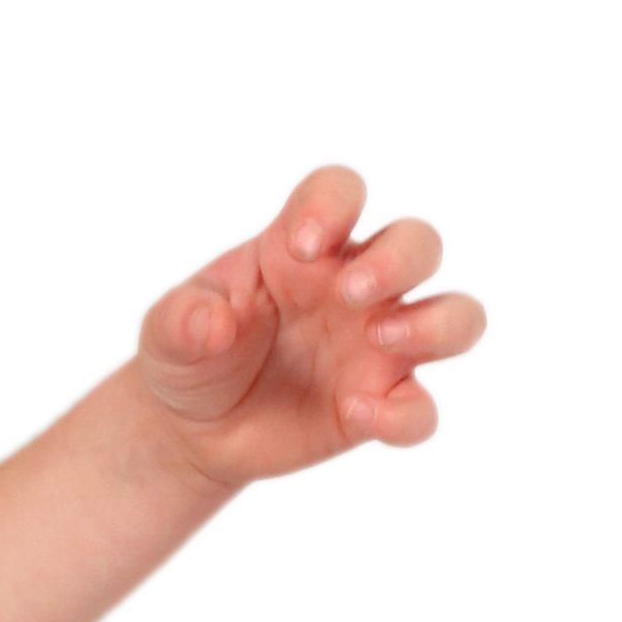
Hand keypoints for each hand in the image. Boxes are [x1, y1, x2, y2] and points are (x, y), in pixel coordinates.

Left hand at [135, 166, 485, 489]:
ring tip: (383, 341)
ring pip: (457, 316)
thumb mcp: (164, 334)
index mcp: (302, 249)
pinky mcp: (381, 404)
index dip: (332, 205)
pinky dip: (404, 413)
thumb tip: (215, 325)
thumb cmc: (190, 355)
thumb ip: (182, 321)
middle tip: (349, 294)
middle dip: (399, 259)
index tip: (298, 248)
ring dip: (437, 323)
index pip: (340, 192)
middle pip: (420, 243)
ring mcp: (376, 347)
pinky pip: (422, 408)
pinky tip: (358, 416)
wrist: (192, 429)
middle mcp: (353, 288)